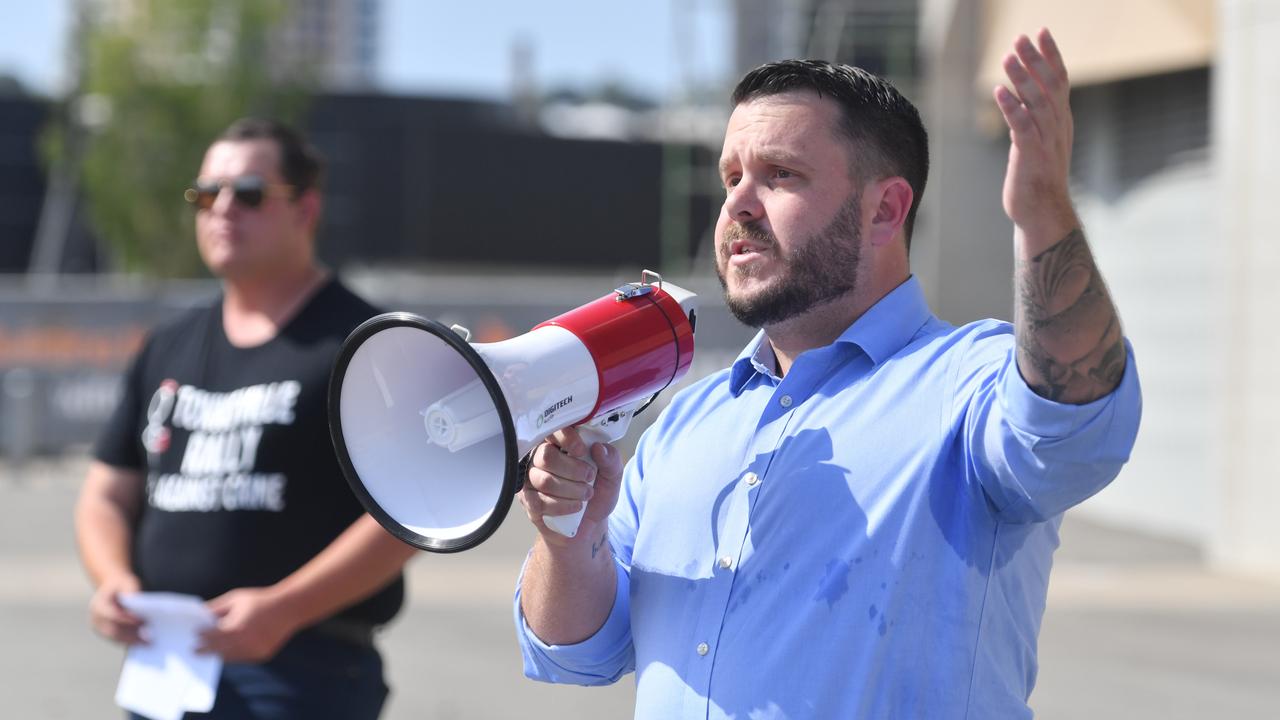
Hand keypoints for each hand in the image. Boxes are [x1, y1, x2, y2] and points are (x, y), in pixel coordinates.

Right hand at [88, 572, 144, 644]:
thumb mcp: (127, 583)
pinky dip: (130, 642)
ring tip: (148, 642)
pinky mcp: (106, 633)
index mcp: (98, 604)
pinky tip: (143, 642)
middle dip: (130, 634)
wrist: (112, 589)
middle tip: (148, 637)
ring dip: (131, 641)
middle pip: (112, 630)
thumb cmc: (121, 585)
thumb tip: (135, 602)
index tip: (141, 621)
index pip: (112, 615)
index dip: (126, 619)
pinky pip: (117, 640)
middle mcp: (96, 618)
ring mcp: (99, 628)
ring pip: (115, 638)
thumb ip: (130, 591)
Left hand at [199, 587, 298, 662]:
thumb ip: (216, 608)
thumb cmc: (259, 601)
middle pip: (218, 649)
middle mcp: (243, 643)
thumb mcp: (235, 599)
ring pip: (230, 657)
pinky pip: (243, 658)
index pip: (211, 636)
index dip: (202, 636)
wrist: (288, 609)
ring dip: (219, 654)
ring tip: (211, 652)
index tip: (194, 635)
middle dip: (205, 650)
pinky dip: (234, 655)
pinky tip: (227, 652)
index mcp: (235, 628)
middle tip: (195, 651)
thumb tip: (200, 615)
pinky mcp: (262, 656)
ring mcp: (253, 651)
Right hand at [518, 426, 623, 545]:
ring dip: (572, 490)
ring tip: (586, 494)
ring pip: (545, 480)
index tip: (582, 450)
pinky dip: (563, 506)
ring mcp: (531, 479)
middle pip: (546, 456)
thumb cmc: (597, 493)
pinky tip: (576, 507)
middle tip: (589, 477)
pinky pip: (540, 502)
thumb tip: (599, 448)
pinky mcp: (528, 501)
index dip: (566, 438)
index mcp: (560, 443)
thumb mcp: (612, 475)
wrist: (589, 524)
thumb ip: (610, 459)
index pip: (553, 430)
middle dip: (573, 469)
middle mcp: (540, 457)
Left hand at [994, 28, 1077, 241]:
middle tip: (1020, 36)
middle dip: (1035, 59)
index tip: (1041, 31)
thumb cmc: (1038, 177)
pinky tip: (999, 92)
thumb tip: (1021, 95)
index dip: (1051, 54)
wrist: (1043, 212)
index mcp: (1061, 120)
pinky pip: (1022, 127)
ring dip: (1022, 78)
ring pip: (1036, 102)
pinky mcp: (1031, 155)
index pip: (1059, 80)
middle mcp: (1057, 126)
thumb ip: (1034, 117)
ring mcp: (1046, 141)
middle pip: (1049, 85)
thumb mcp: (1040, 141)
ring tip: (1007, 56)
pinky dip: (1012, 108)